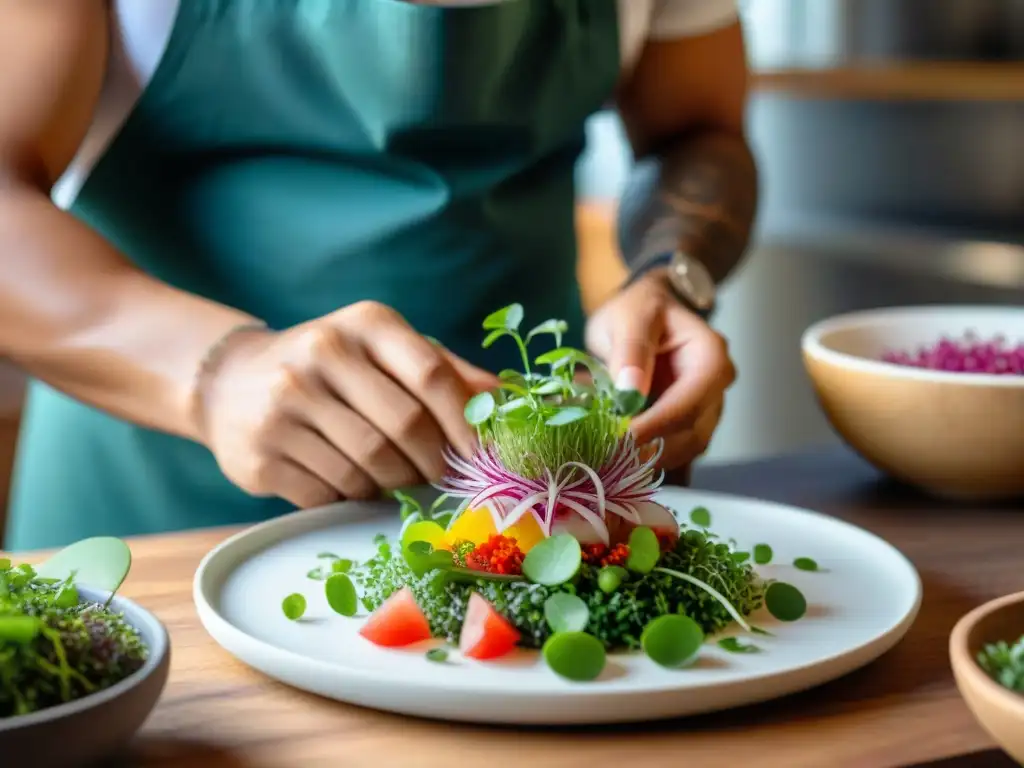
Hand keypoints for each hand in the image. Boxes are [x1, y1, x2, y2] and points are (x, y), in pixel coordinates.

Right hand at [198, 301, 498, 508]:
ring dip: (391, 485)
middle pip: (404, 429)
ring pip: (368, 468)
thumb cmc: (333, 369)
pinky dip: (348, 498)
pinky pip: (328, 493)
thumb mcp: (385, 352)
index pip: (431, 375)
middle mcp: (321, 353)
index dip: (465, 423)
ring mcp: (283, 402)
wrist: (231, 382)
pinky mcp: (259, 452)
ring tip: (390, 477)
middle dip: (431, 463)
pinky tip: (346, 481)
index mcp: (365, 323)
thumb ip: (447, 372)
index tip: (481, 456)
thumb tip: (513, 402)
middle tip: (436, 476)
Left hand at [585, 270, 735, 473]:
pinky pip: (671, 450)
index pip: (689, 404)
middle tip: (602, 452)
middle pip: (691, 433)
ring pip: (683, 449)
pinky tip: (614, 451)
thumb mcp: (630, 316)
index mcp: (710, 357)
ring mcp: (705, 409)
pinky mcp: (688, 425)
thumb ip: (630, 350)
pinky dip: (644, 455)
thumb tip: (629, 391)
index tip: (619, 439)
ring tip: (603, 451)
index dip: (655, 427)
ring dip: (645, 456)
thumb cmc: (640, 309)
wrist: (647, 311)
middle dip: (648, 447)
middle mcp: (716, 388)